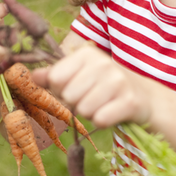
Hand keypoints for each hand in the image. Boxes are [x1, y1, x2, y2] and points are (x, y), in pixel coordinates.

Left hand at [32, 44, 151, 127]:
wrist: (146, 97)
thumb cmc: (105, 85)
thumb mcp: (80, 74)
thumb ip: (54, 75)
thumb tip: (30, 77)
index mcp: (87, 53)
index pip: (55, 78)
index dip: (62, 89)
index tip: (78, 86)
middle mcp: (103, 63)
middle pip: (68, 96)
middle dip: (77, 103)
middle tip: (93, 97)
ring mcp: (118, 82)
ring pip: (83, 110)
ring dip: (91, 113)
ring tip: (104, 104)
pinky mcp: (129, 102)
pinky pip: (100, 120)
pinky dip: (104, 122)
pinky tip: (113, 112)